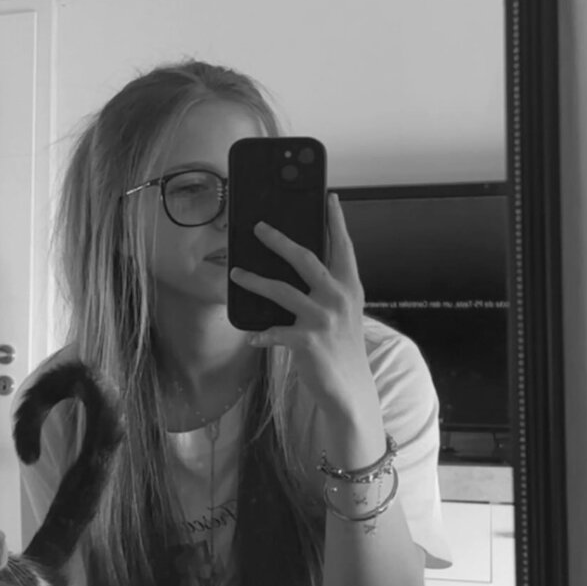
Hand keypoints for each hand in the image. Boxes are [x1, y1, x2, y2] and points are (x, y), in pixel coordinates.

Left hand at [229, 192, 372, 415]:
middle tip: (258, 228)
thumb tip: (302, 262)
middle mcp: (338, 298)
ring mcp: (323, 319)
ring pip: (281, 290)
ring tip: (236, 274)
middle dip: (278, 240)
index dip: (336, 221)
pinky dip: (261, 334)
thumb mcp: (344, 311)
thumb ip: (330, 286)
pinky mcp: (307, 341)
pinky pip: (275, 332)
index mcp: (349, 286)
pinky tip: (252, 336)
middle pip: (305, 258)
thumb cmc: (342, 346)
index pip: (343, 246)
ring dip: (254, 281)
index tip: (329, 197)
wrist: (351, 388)